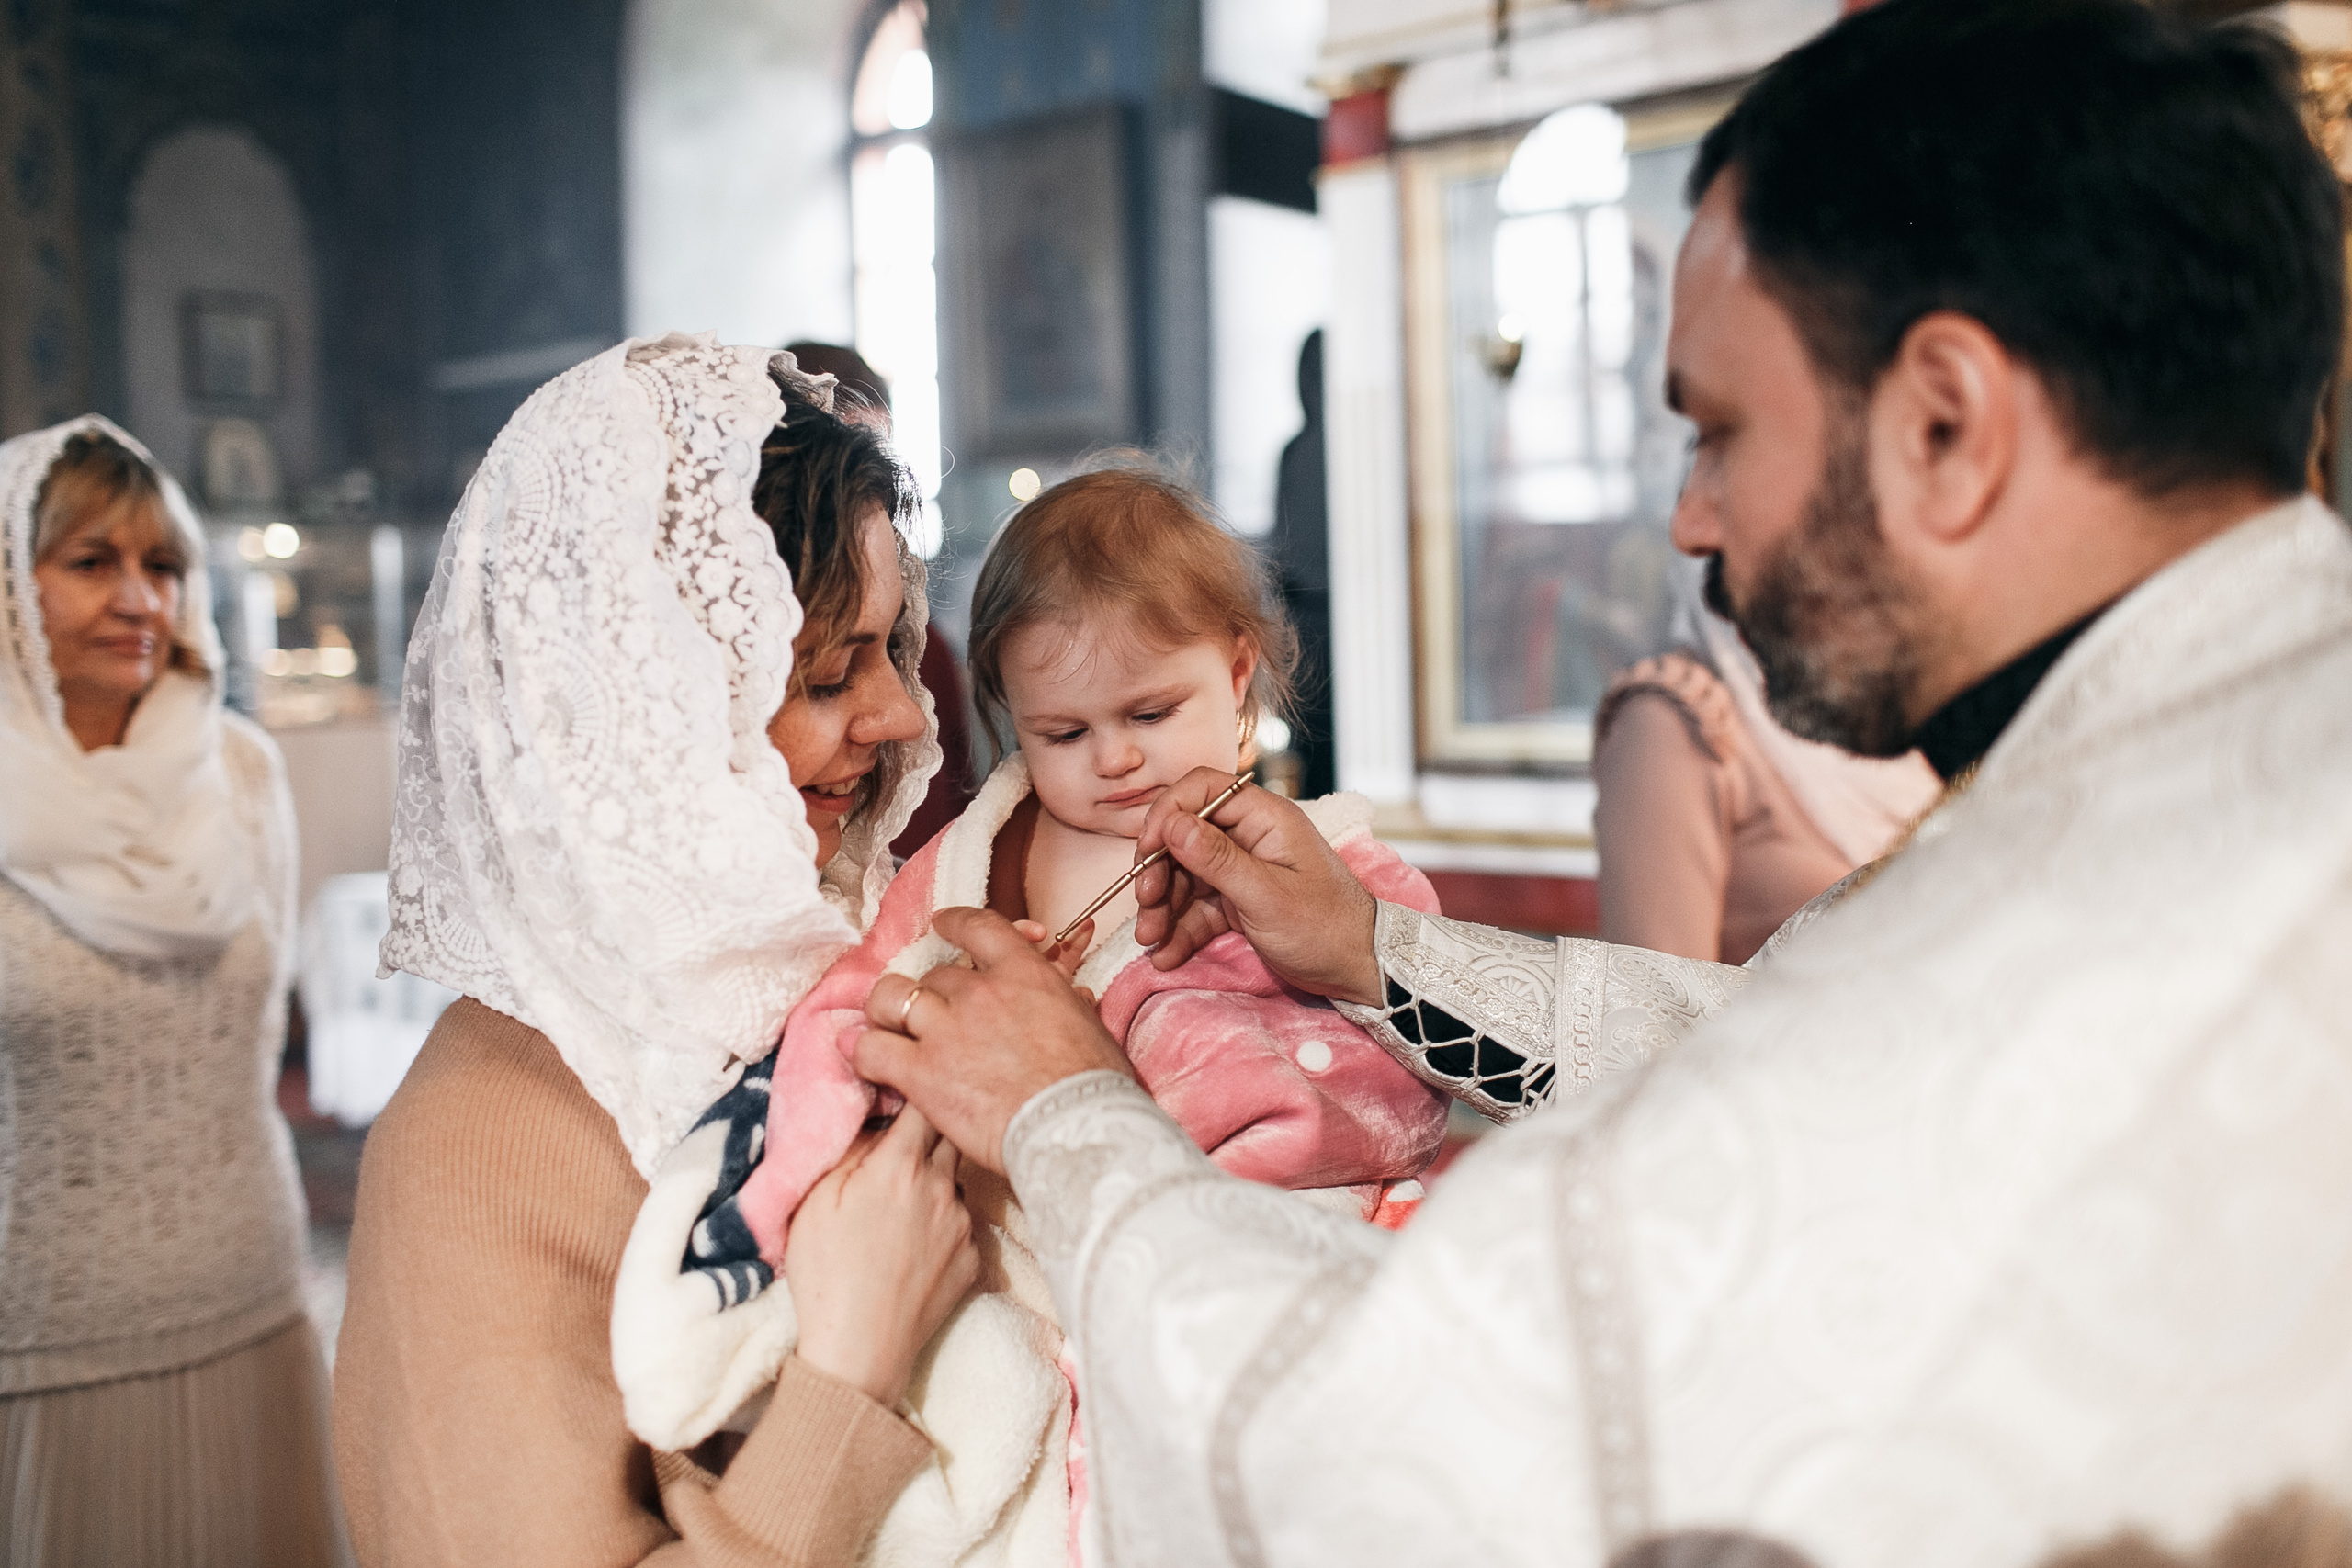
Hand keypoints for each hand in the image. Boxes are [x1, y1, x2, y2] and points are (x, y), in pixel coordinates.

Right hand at [784, 1105, 977, 1408]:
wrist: (859, 1351)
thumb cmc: (826, 1273)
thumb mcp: (816, 1201)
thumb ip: (849, 1151)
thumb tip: (870, 1119)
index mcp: (900, 1166)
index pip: (923, 1102)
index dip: (913, 1091)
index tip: (902, 1090)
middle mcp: (941, 1187)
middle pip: (949, 1136)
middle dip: (930, 1131)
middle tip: (900, 1148)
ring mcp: (963, 1224)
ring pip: (956, 1182)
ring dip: (936, 1183)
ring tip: (901, 1210)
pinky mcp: (975, 1259)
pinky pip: (962, 1224)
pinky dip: (944, 1225)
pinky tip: (915, 1247)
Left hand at [855, 907, 1131, 1172]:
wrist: (1077, 1128)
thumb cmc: (1096, 1087)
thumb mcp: (1090, 1026)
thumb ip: (1066, 1004)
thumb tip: (1070, 997)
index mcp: (1024, 973)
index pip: (977, 927)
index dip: (952, 922)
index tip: (941, 925)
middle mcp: (978, 991)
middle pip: (932, 973)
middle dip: (929, 993)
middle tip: (932, 1015)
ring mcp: (945, 1029)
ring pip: (890, 998)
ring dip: (887, 1012)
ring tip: (888, 1030)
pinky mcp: (921, 1072)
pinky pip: (871, 1050)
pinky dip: (864, 1053)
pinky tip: (869, 1061)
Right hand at [1129, 767, 1382, 1004]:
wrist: (1359, 969)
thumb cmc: (1326, 926)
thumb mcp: (1267, 895)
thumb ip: (1217, 859)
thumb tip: (1172, 825)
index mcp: (1264, 818)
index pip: (1201, 790)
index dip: (1167, 814)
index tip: (1147, 850)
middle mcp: (1249, 837)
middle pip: (1184, 838)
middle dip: (1159, 873)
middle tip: (1146, 904)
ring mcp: (1242, 870)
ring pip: (1185, 878)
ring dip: (1163, 908)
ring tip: (1151, 940)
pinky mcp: (1238, 901)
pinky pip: (1198, 909)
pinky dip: (1180, 931)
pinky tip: (1166, 955)